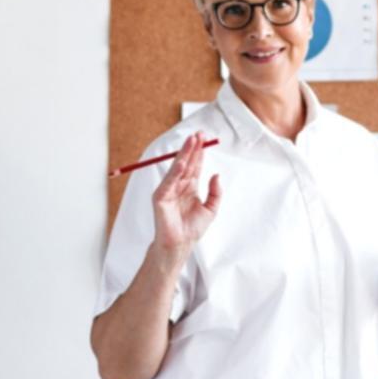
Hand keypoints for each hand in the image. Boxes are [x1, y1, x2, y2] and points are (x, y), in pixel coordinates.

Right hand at [151, 132, 221, 253]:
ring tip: (192, 141)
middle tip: (199, 133)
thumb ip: (215, 192)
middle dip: (192, 148)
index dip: (199, 152)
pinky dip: (175, 172)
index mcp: (189, 187)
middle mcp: (178, 186)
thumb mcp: (211, 209)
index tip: (205, 138)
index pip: (195, 165)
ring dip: (184, 154)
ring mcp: (168, 190)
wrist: (181, 245)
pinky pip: (168, 182)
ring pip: (178, 168)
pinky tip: (183, 162)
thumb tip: (216, 175)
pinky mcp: (160, 198)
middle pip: (186, 162)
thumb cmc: (192, 229)